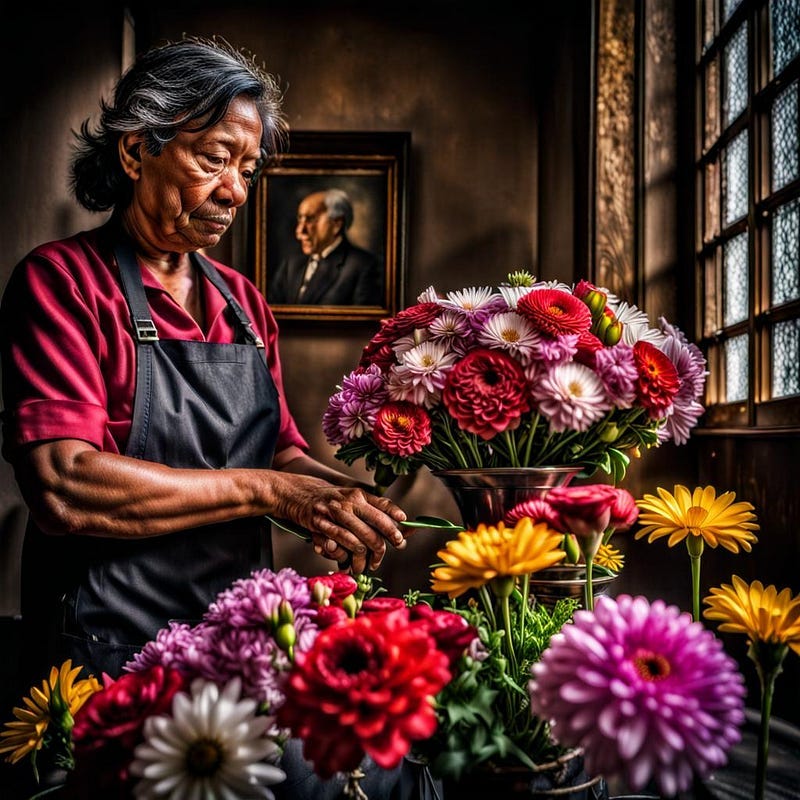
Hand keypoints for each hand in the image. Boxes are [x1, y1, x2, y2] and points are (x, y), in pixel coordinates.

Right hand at [271, 475, 406, 573]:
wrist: (297, 493)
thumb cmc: (329, 498)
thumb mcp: (350, 495)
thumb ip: (371, 507)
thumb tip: (398, 521)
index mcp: (358, 495)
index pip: (383, 507)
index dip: (395, 521)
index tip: (402, 536)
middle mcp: (348, 504)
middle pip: (375, 529)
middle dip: (383, 547)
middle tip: (383, 557)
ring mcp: (334, 516)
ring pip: (358, 542)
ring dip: (364, 560)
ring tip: (367, 566)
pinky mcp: (320, 527)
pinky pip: (338, 547)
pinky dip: (344, 557)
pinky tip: (348, 562)